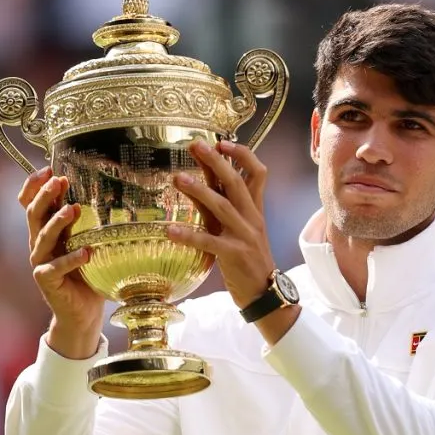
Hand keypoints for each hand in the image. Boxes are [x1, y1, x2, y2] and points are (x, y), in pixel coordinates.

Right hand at [19, 167, 103, 358]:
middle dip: (45, 196)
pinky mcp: (47, 283)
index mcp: (47, 232)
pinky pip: (55, 268)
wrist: (83, 313)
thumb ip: (92, 224)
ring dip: (58, 222)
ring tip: (74, 209)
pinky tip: (87, 252)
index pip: (30, 204)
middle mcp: (39, 245)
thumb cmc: (89, 275)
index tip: (48, 168)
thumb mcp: (90, 243)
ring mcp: (41, 263)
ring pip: (42, 238)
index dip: (34, 186)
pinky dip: (72, 260)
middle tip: (59, 181)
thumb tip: (114, 195)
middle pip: (33, 215)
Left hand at [167, 139, 275, 308]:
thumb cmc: (247, 258)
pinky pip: (209, 242)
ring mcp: (244, 236)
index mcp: (255, 209)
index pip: (258, 173)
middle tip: (196, 145)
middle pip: (237, 182)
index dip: (242, 155)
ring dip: (199, 190)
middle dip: (217, 162)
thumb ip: (222, 205)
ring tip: (177, 178)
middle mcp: (252, 218)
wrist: (264, 292)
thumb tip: (202, 179)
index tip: (222, 142)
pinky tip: (170, 231)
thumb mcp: (237, 227)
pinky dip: (189, 235)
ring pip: (223, 207)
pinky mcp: (234, 255)